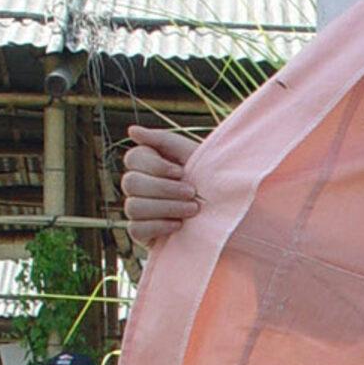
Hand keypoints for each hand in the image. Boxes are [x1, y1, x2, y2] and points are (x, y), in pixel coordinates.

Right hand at [120, 125, 202, 248]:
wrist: (232, 213)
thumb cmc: (212, 179)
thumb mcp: (192, 154)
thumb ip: (162, 140)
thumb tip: (131, 130)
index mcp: (149, 164)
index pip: (133, 158)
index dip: (155, 166)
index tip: (181, 171)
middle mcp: (140, 186)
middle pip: (131, 183)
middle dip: (164, 189)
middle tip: (192, 193)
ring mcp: (139, 211)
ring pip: (132, 207)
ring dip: (165, 207)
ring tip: (193, 210)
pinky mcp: (143, 234)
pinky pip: (136, 229)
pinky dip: (158, 226)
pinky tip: (179, 226)